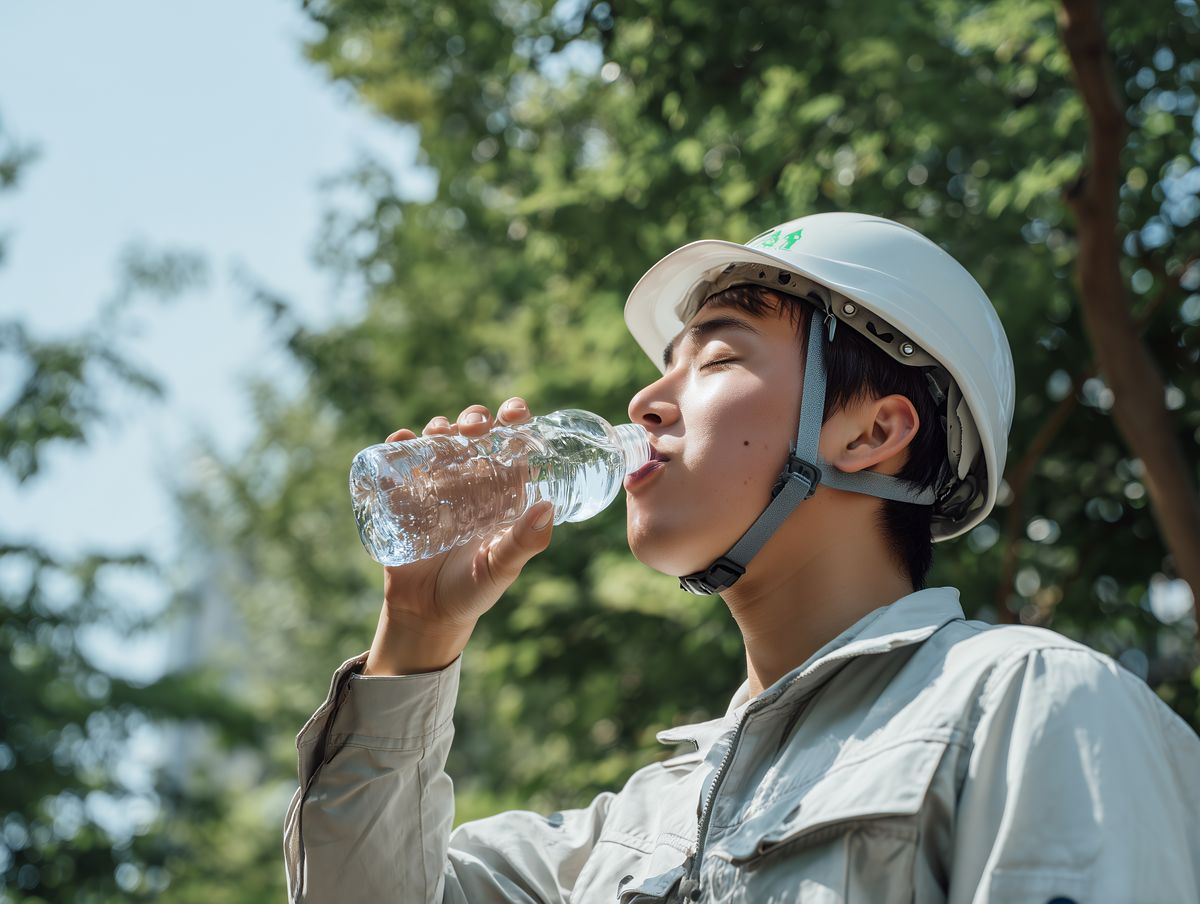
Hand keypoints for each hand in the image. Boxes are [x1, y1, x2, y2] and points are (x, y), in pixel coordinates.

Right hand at [364, 397, 553, 674]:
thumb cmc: (474, 591)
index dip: (515, 419)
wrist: (426, 614)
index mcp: (502, 490)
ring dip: (439, 426)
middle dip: (474, 418)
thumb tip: (547, 508)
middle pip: (473, 433)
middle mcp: (470, 480)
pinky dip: (398, 444)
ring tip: (439, 432)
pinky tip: (401, 440)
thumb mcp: (501, 567)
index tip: (515, 413)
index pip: (512, 443)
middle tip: (474, 427)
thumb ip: (524, 543)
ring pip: (438, 440)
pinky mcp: (403, 495)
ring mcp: (435, 485)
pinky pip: (398, 461)